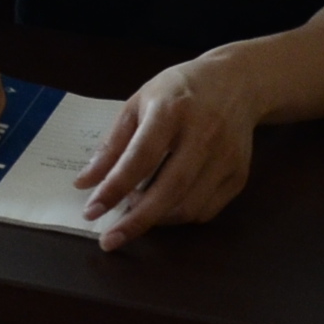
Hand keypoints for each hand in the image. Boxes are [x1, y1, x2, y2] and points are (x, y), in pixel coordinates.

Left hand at [71, 52, 266, 248]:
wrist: (236, 82)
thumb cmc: (177, 90)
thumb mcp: (138, 103)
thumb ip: (112, 144)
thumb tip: (84, 183)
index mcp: (171, 110)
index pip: (141, 156)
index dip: (114, 187)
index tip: (91, 210)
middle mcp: (203, 135)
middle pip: (169, 189)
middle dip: (136, 221)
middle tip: (109, 240)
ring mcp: (226, 158)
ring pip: (189, 206)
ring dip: (156, 219)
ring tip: (135, 209)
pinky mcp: (239, 175)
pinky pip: (206, 210)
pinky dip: (179, 216)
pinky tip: (163, 205)